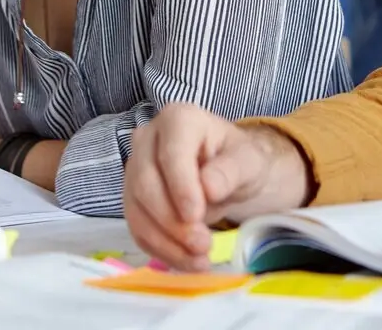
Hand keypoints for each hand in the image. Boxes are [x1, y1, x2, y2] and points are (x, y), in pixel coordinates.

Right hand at [124, 104, 310, 271]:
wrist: (227, 175)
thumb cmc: (237, 161)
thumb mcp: (248, 161)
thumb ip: (231, 171)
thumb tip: (209, 188)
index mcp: (178, 119)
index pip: (171, 152)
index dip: (180, 186)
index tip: (196, 216)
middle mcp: (148, 139)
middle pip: (146, 182)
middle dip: (172, 220)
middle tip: (202, 245)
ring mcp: (135, 169)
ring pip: (137, 208)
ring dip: (166, 241)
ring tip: (199, 260)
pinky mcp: (133, 199)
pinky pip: (137, 226)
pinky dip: (160, 249)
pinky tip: (186, 262)